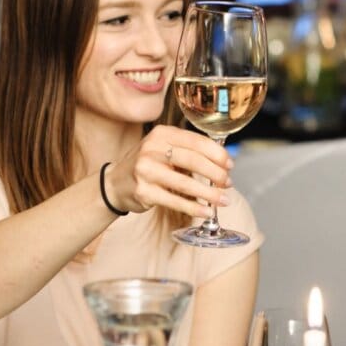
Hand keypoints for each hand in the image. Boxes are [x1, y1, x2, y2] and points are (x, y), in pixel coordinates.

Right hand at [103, 125, 233, 218]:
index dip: (217, 154)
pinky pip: (175, 201)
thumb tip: (224, 163)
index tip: (230, 165)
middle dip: (216, 174)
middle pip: (193, 161)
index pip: (196, 141)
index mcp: (162, 134)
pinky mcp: (143, 192)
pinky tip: (207, 212)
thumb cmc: (148, 165)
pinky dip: (194, 208)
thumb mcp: (164, 149)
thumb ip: (189, 151)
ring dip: (209, 194)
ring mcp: (146, 170)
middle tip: (228, 183)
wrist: (115, 183)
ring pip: (186, 183)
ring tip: (224, 200)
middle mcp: (152, 149)